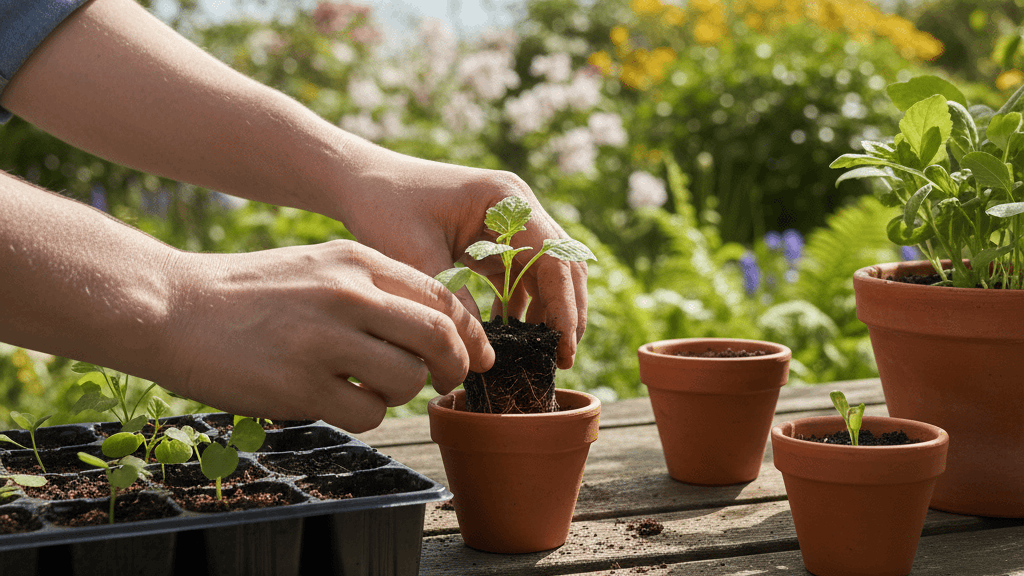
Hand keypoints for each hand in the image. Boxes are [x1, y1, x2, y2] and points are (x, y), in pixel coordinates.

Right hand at [164, 240, 493, 431]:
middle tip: (446, 382)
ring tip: (365, 386)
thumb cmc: (248, 293)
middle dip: (454, 367)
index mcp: (356, 261)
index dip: (470, 332)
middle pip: (438, 338)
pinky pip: (367, 414)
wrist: (171, 307)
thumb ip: (374, 291)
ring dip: (398, 394)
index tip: (476, 355)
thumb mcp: (318, 268)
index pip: (441, 297)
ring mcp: (324, 340)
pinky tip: (334, 401)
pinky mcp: (300, 385)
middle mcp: (348, 294)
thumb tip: (436, 332)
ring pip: (407, 380)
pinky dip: (362, 415)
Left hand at [335, 151, 588, 368]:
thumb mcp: (415, 258)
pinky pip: (523, 275)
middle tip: (562, 361)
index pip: (554, 257)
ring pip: (547, 272)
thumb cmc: (384, 208)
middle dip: (567, 312)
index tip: (563, 348)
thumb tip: (483, 354)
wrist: (360, 182)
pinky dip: (523, 304)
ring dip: (549, 311)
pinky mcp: (495, 238)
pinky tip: (510, 334)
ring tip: (542, 355)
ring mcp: (509, 222)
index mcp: (506, 200)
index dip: (564, 306)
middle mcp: (517, 207)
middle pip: (562, 264)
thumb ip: (452, 302)